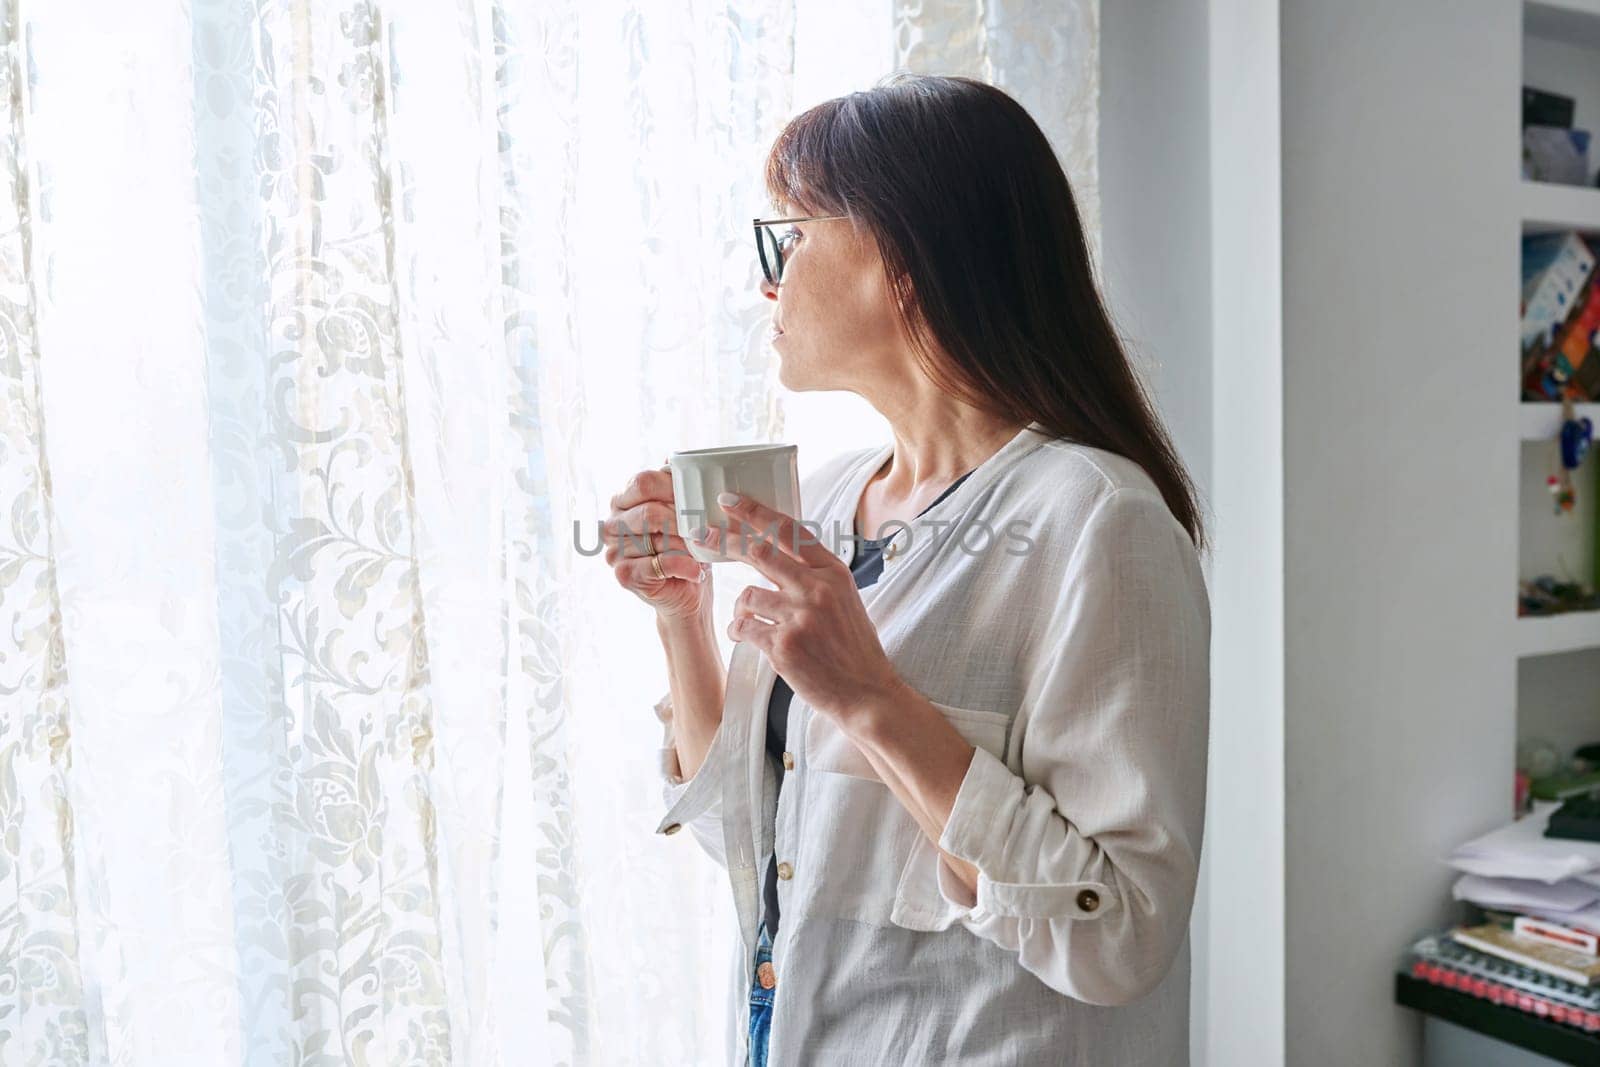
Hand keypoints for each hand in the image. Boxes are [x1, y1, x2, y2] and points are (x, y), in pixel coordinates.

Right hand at [603, 462, 711, 621]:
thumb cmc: (687, 546)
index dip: (673, 487)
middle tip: (706, 528)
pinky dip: (685, 566)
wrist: (687, 591)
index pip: (643, 482)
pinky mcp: (624, 575)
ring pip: (656, 539)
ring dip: (686, 545)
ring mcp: (614, 550)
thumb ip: (676, 485)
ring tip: (703, 549)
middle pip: (649, 512)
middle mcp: (612, 523)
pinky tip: (698, 570)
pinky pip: (660, 564)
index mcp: (623, 500)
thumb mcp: (685, 511)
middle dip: (683, 520)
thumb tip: (674, 458)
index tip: (698, 496)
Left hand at [696, 492, 905, 725]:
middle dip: (725, 541)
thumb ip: (814, 574)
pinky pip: (743, 627)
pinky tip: (746, 636)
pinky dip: (739, 630)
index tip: (728, 501)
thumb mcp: (844, 597)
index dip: (754, 512)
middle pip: (759, 551)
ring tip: (751, 620)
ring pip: (747, 595)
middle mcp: (816, 589)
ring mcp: (799, 617)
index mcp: (833, 572)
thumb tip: (777, 551)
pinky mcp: (783, 646)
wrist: (866, 691)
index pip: (789, 530)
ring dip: (741, 607)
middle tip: (702, 536)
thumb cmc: (853, 645)